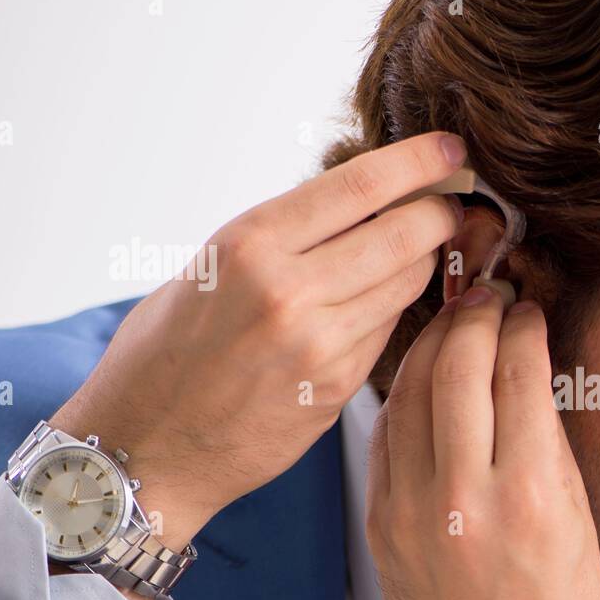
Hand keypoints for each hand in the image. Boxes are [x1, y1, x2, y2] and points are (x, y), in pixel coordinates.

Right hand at [49, 132, 469, 553]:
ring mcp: (319, 344)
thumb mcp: (208, 270)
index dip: (418, 162)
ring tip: (424, 252)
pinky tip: (388, 304)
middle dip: (440, 215)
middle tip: (452, 207)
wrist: (147, 450)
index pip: (359, 185)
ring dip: (426, 263)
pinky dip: (397, 310)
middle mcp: (287, 291)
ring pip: (408, 283)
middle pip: (404, 234)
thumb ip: (281, 237)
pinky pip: (389, 331)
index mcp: (248, 245)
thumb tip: (358, 203)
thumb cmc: (166, 355)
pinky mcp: (338, 388)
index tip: (450, 150)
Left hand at [366, 284, 599, 599]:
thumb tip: (523, 365)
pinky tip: (421, 373)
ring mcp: (411, 513)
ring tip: (452, 320)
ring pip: (408, 392)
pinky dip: (403, 392)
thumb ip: (544, 436)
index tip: (525, 305)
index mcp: (530, 493)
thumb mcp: (574, 515)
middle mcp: (465, 498)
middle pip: (456, 369)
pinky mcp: (379, 525)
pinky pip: (385, 434)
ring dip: (431, 343)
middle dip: (472, 315)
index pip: (518, 373)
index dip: (521, 325)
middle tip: (486, 292)